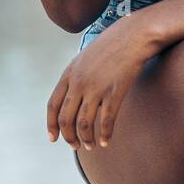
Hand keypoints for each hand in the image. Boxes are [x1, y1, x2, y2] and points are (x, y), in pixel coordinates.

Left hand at [46, 12, 157, 149]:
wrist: (133, 36)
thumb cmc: (111, 46)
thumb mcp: (84, 58)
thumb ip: (75, 77)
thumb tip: (74, 100)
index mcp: (68, 74)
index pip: (52, 106)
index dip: (51, 125)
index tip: (53, 138)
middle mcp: (78, 83)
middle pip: (66, 119)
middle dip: (69, 137)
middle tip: (75, 146)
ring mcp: (96, 88)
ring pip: (84, 124)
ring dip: (86, 140)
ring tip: (90, 146)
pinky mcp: (114, 92)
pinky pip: (106, 121)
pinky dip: (105, 134)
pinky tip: (106, 141)